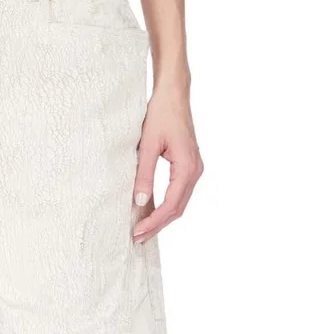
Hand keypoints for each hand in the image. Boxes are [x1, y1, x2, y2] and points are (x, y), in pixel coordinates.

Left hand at [132, 85, 202, 243]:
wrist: (173, 95)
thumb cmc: (161, 115)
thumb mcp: (147, 146)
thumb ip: (144, 175)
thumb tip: (140, 202)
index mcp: (187, 166)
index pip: (171, 204)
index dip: (154, 221)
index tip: (137, 231)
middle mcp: (195, 171)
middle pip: (177, 209)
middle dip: (157, 225)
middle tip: (137, 238)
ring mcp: (194, 169)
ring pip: (179, 204)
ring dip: (162, 218)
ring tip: (143, 230)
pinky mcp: (189, 167)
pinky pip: (179, 194)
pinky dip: (166, 206)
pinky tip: (151, 212)